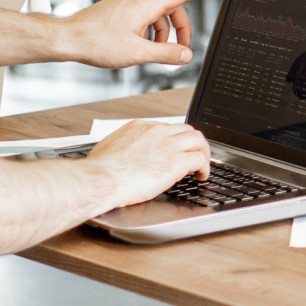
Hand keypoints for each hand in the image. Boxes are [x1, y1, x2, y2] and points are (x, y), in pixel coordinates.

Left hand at [57, 0, 219, 66]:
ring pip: (154, 15)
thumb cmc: (95, 43)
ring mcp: (125, 2)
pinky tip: (137, 47)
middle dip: (178, 30)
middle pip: (170, 9)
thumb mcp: (137, 53)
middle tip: (179, 51)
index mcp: (145, 5)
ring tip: (152, 53)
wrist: (67, 39)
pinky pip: (141, 16)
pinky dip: (146, 31)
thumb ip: (166, 54)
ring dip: (160, 34)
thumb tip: (185, 55)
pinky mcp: (116, 9)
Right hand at [88, 120, 210, 209]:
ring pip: (198, 140)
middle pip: (187, 129)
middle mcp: (156, 132)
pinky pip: (200, 160)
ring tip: (203, 164)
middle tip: (197, 153)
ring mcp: (167, 145)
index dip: (176, 138)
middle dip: (195, 142)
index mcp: (140, 127)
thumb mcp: (110, 147)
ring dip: (204, 152)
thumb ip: (125, 146)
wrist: (100, 179)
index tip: (178, 147)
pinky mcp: (175, 162)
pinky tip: (202, 175)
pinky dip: (205, 167)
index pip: (167, 127)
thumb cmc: (100, 170)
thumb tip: (127, 155)